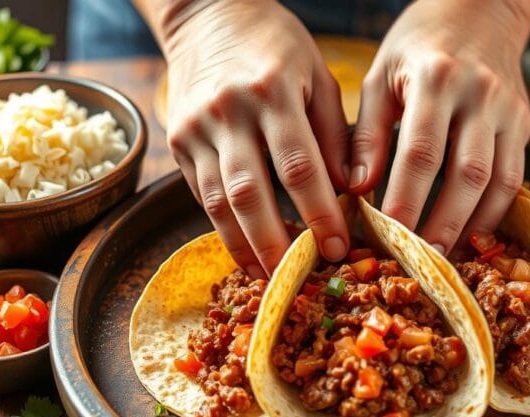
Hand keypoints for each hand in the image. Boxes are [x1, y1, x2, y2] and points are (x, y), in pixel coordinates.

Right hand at [161, 0, 349, 276]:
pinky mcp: (178, 141)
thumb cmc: (276, 46)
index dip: (318, 212)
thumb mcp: (317, 75)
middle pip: (250, 193)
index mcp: (272, 90)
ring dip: (245, 246)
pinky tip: (247, 252)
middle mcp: (228, 111)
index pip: (299, 166)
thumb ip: (335, 133)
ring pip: (218, 202)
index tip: (336, 247)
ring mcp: (196, 128)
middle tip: (301, 277)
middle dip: (277, 242)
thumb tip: (352, 190)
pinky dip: (224, 229)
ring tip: (271, 277)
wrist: (208, 15)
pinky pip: (201, 195)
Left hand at [349, 0, 529, 254]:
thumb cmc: (419, 46)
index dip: (406, 198)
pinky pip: (515, 179)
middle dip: (443, 223)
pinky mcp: (524, 124)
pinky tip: (472, 236)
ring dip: (472, 225)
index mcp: (436, 78)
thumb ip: (367, 132)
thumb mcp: (382, 76)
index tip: (388, 235)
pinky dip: (494, 213)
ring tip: (446, 260)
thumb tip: (357, 187)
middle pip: (465, 173)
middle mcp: (480, 95)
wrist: (480, 10)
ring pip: (498, 181)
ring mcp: (508, 110)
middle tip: (421, 262)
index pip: (421, 151)